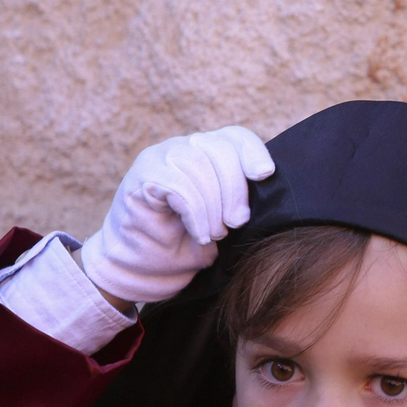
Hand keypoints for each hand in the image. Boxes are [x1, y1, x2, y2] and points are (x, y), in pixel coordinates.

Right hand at [81, 127, 274, 304]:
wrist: (142, 269)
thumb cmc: (185, 244)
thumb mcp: (222, 220)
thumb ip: (239, 199)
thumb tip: (265, 183)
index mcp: (205, 153)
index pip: (234, 136)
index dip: (252, 151)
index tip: (264, 175)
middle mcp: (181, 147)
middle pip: (220, 149)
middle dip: (235, 188)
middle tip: (236, 222)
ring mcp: (158, 158)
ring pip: (198, 165)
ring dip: (213, 206)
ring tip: (213, 234)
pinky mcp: (141, 177)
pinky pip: (178, 185)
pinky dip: (196, 213)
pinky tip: (199, 233)